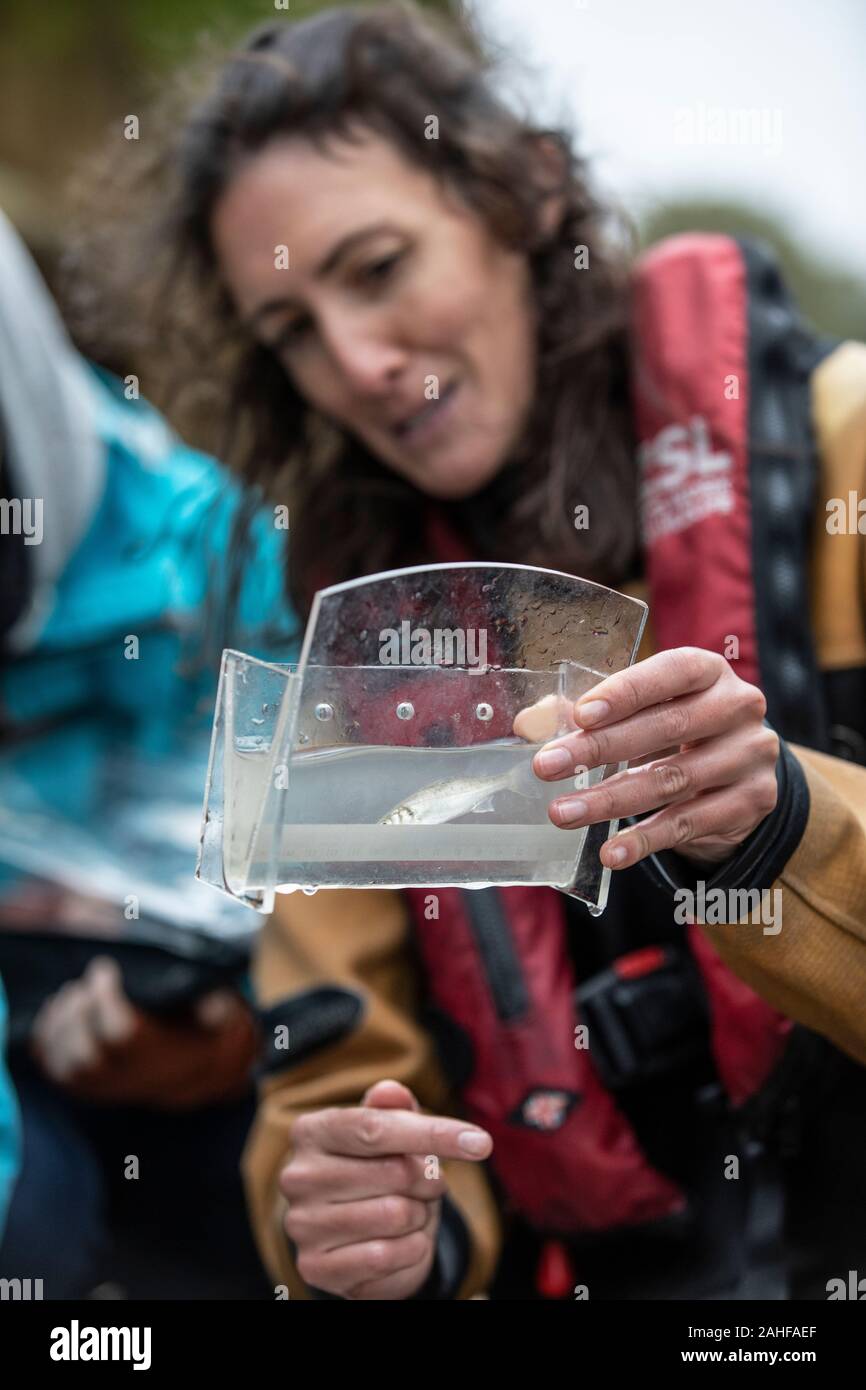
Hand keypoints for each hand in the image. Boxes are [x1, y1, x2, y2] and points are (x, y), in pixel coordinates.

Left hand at [30, 955, 256, 1105]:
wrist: (203, 1066)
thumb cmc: (209, 1028)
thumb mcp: (226, 1012)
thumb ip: (222, 1008)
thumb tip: (216, 1010)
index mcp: (166, 1055)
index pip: (122, 1034)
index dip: (106, 999)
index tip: (105, 970)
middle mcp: (134, 1078)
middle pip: (86, 1056)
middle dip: (78, 1014)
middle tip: (86, 984)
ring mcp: (109, 1087)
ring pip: (67, 1069)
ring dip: (59, 1029)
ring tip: (71, 996)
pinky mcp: (90, 1087)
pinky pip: (57, 1074)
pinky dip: (45, 1045)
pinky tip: (55, 1015)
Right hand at [280, 1079, 492, 1298]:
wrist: (361, 1235)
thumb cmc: (379, 1169)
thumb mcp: (392, 1133)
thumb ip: (394, 1109)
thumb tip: (392, 1091)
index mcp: (312, 1131)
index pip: (378, 1128)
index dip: (434, 1134)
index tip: (481, 1143)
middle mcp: (297, 1176)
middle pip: (394, 1173)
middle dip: (428, 1181)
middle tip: (425, 1184)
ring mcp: (301, 1224)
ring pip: (394, 1215)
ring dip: (419, 1216)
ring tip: (410, 1211)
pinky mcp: (315, 1267)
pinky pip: (384, 1256)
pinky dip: (410, 1249)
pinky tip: (402, 1242)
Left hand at [530, 647, 778, 868]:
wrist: (742, 773)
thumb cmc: (678, 730)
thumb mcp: (646, 712)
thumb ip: (591, 713)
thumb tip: (531, 722)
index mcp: (710, 671)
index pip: (671, 672)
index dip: (626, 692)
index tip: (580, 716)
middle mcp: (739, 707)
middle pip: (666, 728)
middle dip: (600, 749)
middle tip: (547, 768)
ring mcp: (750, 756)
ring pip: (672, 780)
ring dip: (610, 800)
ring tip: (564, 814)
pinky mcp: (753, 801)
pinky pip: (690, 823)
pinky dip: (645, 839)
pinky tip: (611, 851)